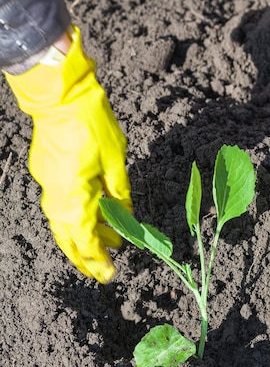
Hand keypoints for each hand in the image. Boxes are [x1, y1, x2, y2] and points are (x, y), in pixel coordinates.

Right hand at [5, 26, 132, 282]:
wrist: (59, 92)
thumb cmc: (89, 123)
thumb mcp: (115, 162)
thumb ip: (120, 195)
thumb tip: (126, 218)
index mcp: (74, 198)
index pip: (86, 241)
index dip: (98, 260)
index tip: (109, 275)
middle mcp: (56, 197)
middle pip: (69, 239)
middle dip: (86, 257)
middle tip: (103, 271)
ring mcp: (48, 185)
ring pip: (64, 223)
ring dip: (83, 237)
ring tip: (104, 245)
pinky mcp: (47, 172)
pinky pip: (61, 205)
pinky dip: (76, 217)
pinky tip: (92, 216)